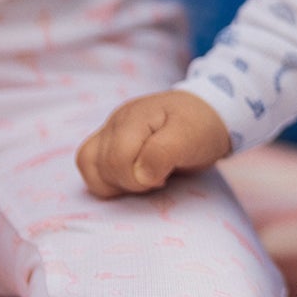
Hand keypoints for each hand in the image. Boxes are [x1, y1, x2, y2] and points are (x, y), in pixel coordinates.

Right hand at [76, 89, 231, 198]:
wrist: (209, 115)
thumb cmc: (201, 126)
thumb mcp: (191, 137)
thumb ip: (163, 153)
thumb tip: (138, 175)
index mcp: (134, 117)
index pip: (116, 160)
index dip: (137, 179)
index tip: (164, 178)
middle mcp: (116, 121)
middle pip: (100, 165)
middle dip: (129, 182)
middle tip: (158, 178)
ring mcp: (110, 130)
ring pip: (88, 165)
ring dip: (113, 182)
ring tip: (143, 179)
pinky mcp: (109, 142)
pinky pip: (91, 166)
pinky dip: (107, 179)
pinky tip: (132, 178)